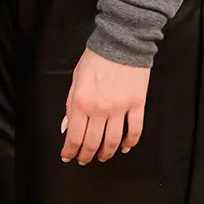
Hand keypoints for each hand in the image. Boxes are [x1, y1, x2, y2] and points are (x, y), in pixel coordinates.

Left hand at [61, 49, 149, 163]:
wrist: (121, 42)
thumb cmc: (96, 58)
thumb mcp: (75, 79)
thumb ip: (70, 104)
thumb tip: (66, 126)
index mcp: (81, 102)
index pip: (74, 135)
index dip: (69, 150)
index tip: (67, 156)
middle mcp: (100, 109)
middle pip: (92, 142)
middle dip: (86, 155)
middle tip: (84, 160)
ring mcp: (120, 108)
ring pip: (113, 141)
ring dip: (106, 153)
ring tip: (102, 157)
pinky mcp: (137, 105)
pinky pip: (135, 130)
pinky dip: (130, 142)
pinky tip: (125, 148)